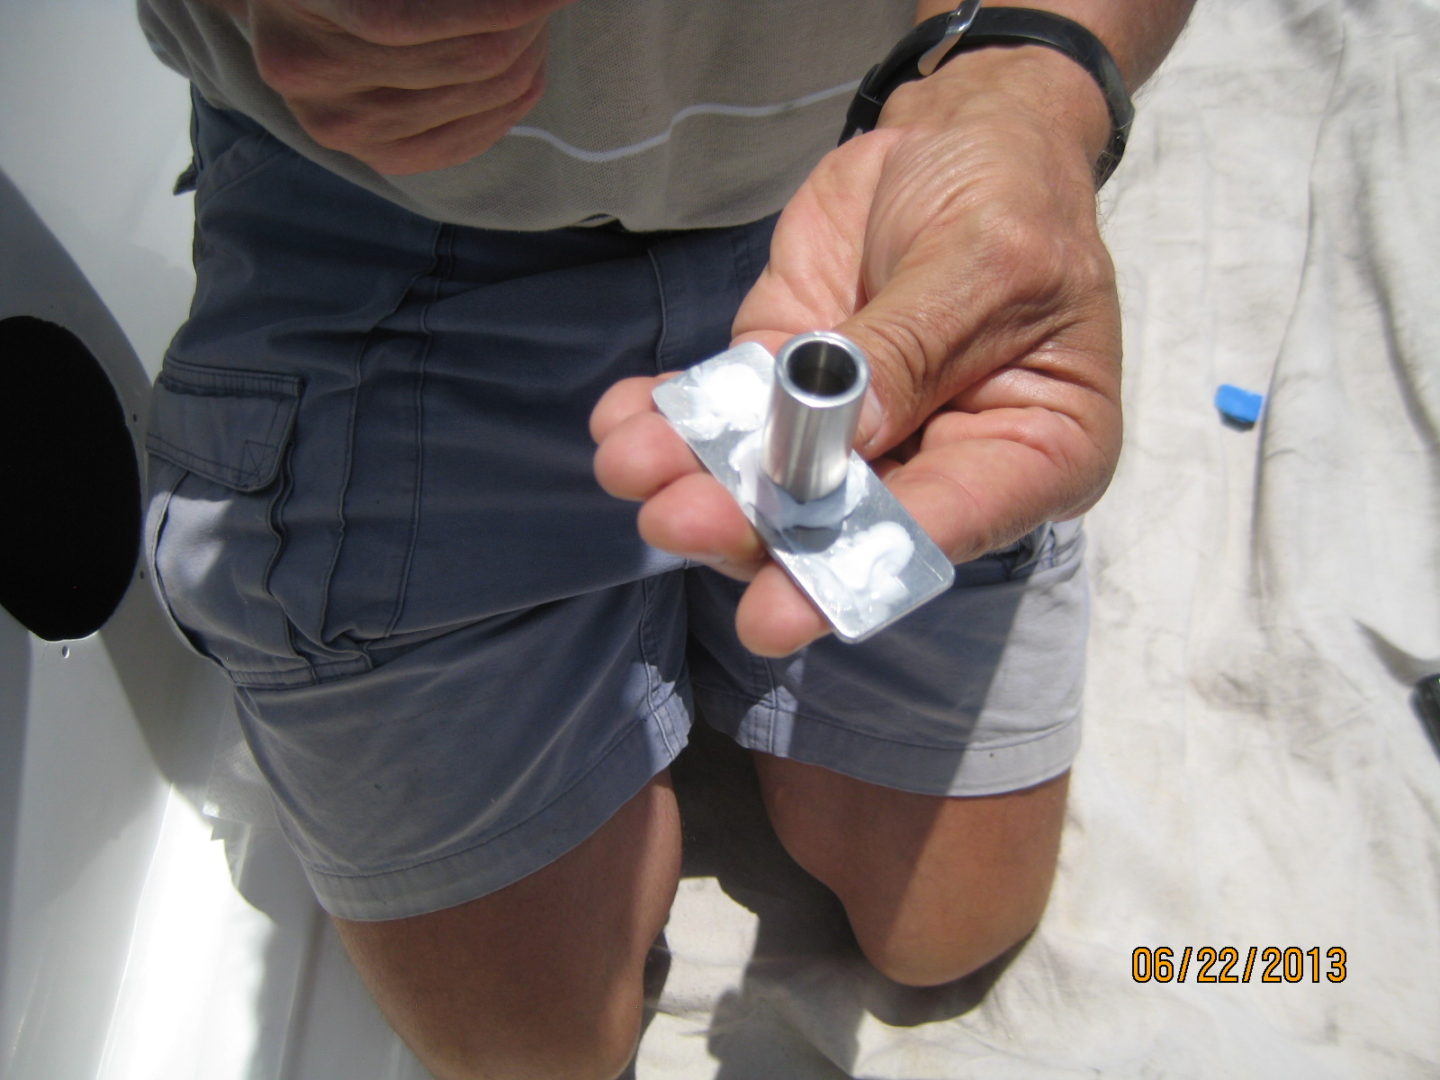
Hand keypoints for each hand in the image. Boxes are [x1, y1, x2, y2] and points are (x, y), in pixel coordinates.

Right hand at [218, 0, 575, 173]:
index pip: (410, 22)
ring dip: (525, 57)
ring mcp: (341, 126)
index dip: (497, 9)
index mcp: (298, 1)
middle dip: (524, 26)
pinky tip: (529, 70)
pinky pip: (468, 140)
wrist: (292, 8)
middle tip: (547, 2)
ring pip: (478, 99)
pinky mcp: (377, 158)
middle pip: (464, 62)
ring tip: (535, 22)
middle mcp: (310, 73)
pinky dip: (511, 103)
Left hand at [593, 47, 1123, 656]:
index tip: (776, 615)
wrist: (959, 135)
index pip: (939, 531)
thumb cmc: (1012, 197)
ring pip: (765, 478)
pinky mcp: (783, 381)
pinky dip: (671, 421)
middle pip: (835, 524)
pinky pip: (724, 414)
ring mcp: (847, 427)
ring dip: (696, 477)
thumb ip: (914, 348)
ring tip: (633, 462)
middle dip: (750, 527)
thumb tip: (841, 439)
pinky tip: (625, 420)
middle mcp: (933, 461)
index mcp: (1025, 452)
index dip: (854, 576)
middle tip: (677, 518)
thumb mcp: (987, 260)